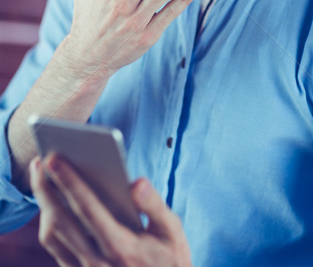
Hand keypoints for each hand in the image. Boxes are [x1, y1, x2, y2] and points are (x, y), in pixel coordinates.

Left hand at [30, 154, 192, 266]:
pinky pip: (54, 247)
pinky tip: (51, 202)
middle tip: (38, 162)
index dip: (69, 182)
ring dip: (43, 204)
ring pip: (52, 234)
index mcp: (121, 247)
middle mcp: (97, 262)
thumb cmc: (169, 259)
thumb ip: (155, 205)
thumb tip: (136, 182)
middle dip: (45, 188)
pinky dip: (48, 221)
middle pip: (60, 220)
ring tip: (41, 177)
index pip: (88, 208)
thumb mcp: (172, 232)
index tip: (54, 159)